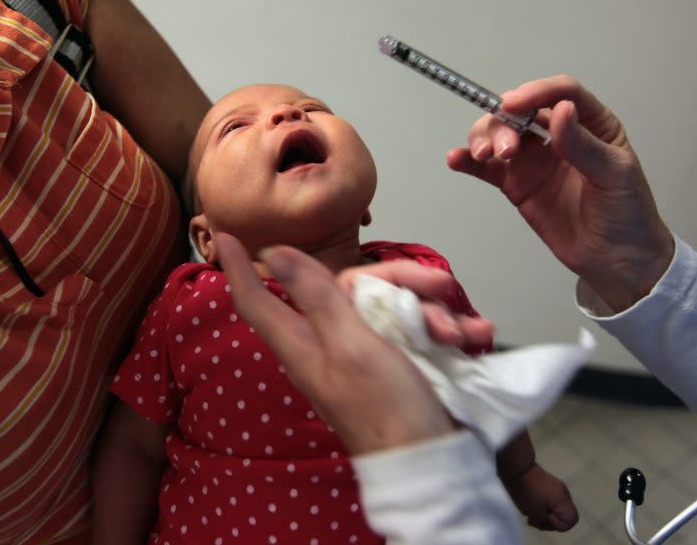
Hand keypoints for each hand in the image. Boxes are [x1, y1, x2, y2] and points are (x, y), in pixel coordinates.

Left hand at [214, 232, 479, 455]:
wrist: (431, 462)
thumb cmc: (385, 408)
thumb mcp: (349, 344)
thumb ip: (314, 295)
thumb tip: (273, 252)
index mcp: (301, 342)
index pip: (256, 299)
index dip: (240, 267)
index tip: (225, 234)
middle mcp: (325, 343)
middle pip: (348, 285)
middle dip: (400, 281)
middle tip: (440, 286)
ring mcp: (360, 353)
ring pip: (389, 304)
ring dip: (431, 311)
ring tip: (459, 332)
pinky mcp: (392, 362)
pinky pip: (413, 329)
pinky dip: (442, 329)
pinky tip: (471, 336)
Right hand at [446, 75, 674, 310]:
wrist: (617, 262)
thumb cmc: (628, 214)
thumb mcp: (614, 175)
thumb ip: (583, 145)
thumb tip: (560, 110)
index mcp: (592, 124)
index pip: (561, 94)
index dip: (536, 93)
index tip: (513, 104)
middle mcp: (559, 135)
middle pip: (522, 112)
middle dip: (504, 122)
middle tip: (503, 149)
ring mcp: (535, 160)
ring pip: (500, 135)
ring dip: (484, 138)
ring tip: (482, 156)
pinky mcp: (518, 184)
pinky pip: (488, 168)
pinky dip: (469, 162)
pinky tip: (456, 160)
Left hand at [502, 462, 578, 531]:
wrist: (517, 468)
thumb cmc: (527, 492)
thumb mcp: (534, 513)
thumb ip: (544, 522)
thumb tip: (546, 520)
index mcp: (563, 500)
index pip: (572, 520)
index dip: (558, 525)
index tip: (545, 516)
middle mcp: (564, 493)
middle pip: (564, 516)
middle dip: (550, 520)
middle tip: (535, 517)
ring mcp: (557, 487)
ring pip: (556, 508)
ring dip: (545, 513)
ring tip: (530, 511)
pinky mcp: (549, 484)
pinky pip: (551, 500)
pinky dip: (543, 505)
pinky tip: (530, 504)